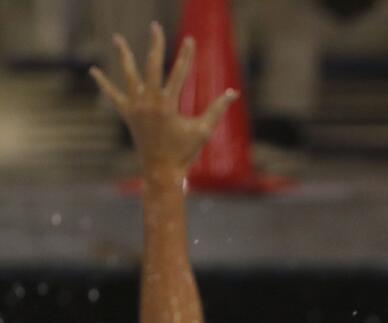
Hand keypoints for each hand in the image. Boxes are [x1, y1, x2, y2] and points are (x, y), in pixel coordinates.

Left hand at [91, 23, 237, 180]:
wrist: (162, 171)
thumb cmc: (185, 152)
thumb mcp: (203, 130)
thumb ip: (217, 109)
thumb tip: (233, 93)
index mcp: (167, 105)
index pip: (179, 74)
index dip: (186, 56)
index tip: (190, 40)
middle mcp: (149, 102)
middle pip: (152, 66)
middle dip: (155, 45)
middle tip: (156, 27)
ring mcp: (136, 107)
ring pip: (128, 76)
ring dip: (124, 56)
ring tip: (118, 38)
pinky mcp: (128, 114)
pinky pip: (114, 95)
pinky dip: (104, 83)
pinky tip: (94, 70)